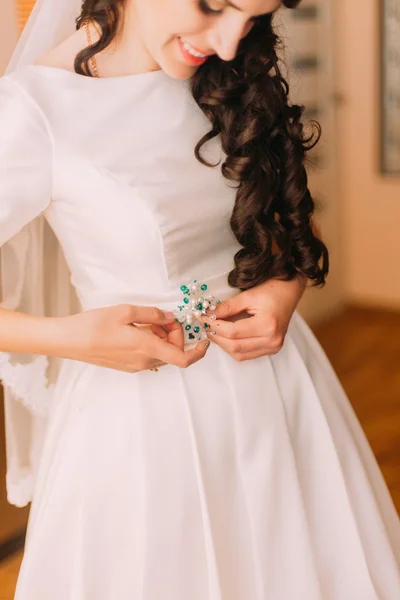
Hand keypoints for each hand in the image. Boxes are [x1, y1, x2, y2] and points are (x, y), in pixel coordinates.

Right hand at [53, 304, 209, 372]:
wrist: (70, 341)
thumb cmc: (94, 325)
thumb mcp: (126, 311)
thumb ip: (153, 314)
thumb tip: (171, 317)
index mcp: (146, 347)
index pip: (183, 359)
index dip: (198, 352)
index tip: (204, 341)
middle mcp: (144, 361)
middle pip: (173, 353)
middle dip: (175, 335)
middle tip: (162, 319)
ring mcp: (135, 366)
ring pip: (162, 354)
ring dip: (163, 339)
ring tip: (146, 322)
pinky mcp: (128, 366)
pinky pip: (150, 356)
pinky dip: (152, 343)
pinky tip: (138, 330)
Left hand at [202, 275, 306, 361]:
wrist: (290, 292)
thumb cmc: (273, 290)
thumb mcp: (248, 295)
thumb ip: (227, 307)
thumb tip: (208, 314)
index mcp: (267, 325)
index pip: (233, 332)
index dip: (215, 326)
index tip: (203, 318)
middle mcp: (272, 340)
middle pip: (235, 346)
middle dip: (217, 337)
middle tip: (206, 326)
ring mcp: (273, 347)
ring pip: (239, 354)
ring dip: (224, 345)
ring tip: (215, 331)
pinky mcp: (272, 349)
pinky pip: (247, 355)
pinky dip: (234, 348)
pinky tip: (227, 337)